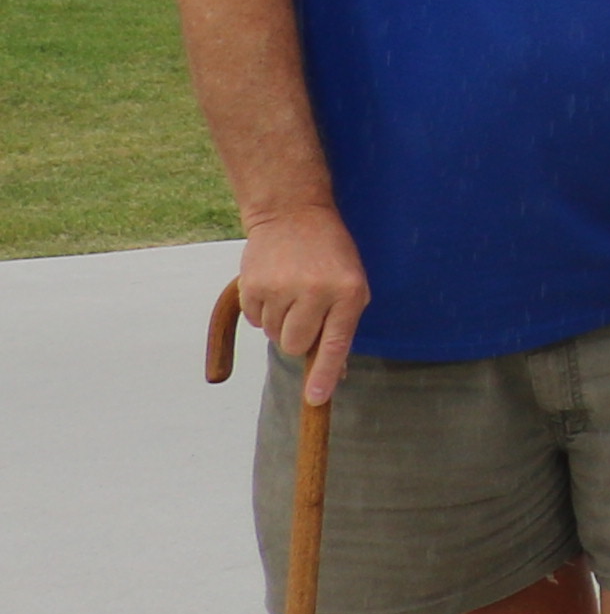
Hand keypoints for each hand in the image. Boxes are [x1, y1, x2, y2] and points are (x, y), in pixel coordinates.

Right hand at [234, 199, 367, 406]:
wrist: (293, 213)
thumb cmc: (330, 253)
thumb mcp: (352, 282)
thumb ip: (343, 325)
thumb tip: (337, 374)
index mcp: (349, 293)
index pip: (336, 344)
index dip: (324, 375)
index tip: (315, 399)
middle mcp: (316, 292)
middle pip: (296, 346)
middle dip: (298, 339)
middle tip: (304, 313)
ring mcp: (282, 289)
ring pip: (274, 335)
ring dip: (281, 323)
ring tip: (291, 291)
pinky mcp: (254, 286)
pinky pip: (256, 320)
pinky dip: (263, 311)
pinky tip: (274, 286)